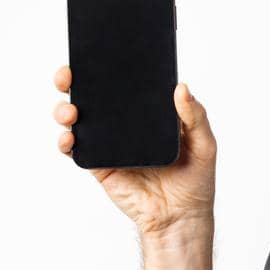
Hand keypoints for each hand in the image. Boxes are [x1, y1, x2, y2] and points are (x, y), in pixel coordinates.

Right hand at [51, 64, 217, 235]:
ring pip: (77, 119)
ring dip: (65, 109)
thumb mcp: (204, 144)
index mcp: (148, 112)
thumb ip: (195, 116)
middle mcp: (124, 123)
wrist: (180, 218)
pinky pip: (76, 149)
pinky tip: (69, 137)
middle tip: (67, 75)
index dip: (107, 65)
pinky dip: (67, 141)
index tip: (95, 51)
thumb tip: (181, 87)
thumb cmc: (195, 180)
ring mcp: (109, 143)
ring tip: (69, 110)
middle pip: (92, 95)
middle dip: (73, 80)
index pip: (124, 82)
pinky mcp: (99, 165)